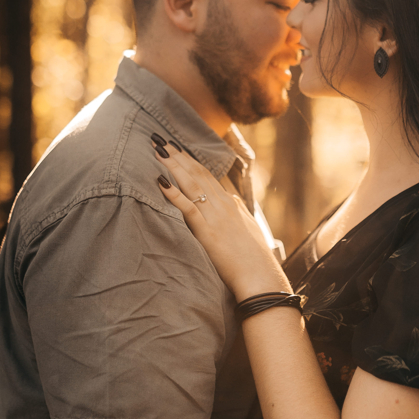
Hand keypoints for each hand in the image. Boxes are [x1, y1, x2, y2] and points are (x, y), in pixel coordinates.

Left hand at [155, 144, 289, 299]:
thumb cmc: (255, 258)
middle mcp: (222, 205)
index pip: (207, 175)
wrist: (260, 277)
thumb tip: (231, 199)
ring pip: (191, 184)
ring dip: (173, 166)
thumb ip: (238, 211)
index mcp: (230, 204)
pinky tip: (161, 182)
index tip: (177, 149)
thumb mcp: (249, 228)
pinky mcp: (207, 232)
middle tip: (161, 140)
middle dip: (178, 156)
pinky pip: (188, 208)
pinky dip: (174, 194)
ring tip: (158, 151)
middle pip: (197, 173)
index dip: (190, 160)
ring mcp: (215, 217)